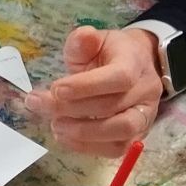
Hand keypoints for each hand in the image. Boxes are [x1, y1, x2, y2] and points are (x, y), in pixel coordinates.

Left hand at [25, 27, 162, 156]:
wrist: (136, 65)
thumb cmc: (109, 53)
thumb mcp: (95, 39)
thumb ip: (84, 40)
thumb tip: (82, 37)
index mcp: (135, 63)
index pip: (118, 78)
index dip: (86, 87)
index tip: (55, 90)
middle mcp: (145, 91)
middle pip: (112, 106)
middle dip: (71, 109)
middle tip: (40, 105)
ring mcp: (145, 115)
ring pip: (120, 132)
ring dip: (82, 132)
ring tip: (55, 125)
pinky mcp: (138, 134)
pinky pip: (117, 148)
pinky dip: (89, 147)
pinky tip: (66, 136)